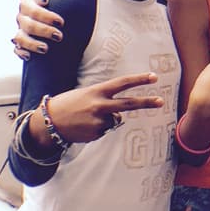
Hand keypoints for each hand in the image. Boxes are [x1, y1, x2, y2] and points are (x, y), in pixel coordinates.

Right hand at [12, 0, 63, 58]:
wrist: (51, 6)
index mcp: (28, 1)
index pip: (33, 8)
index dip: (46, 16)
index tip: (61, 22)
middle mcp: (22, 15)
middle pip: (28, 24)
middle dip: (43, 31)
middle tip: (59, 36)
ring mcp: (20, 28)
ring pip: (20, 37)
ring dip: (32, 44)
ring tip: (46, 49)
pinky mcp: (20, 40)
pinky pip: (16, 48)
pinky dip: (21, 52)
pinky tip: (29, 57)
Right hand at [43, 72, 162, 143]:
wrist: (48, 122)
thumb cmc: (68, 105)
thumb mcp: (86, 94)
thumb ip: (104, 100)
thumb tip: (120, 116)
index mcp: (97, 91)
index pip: (122, 83)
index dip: (139, 80)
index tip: (154, 77)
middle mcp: (100, 105)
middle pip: (129, 104)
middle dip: (146, 102)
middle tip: (161, 101)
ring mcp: (99, 121)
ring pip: (114, 120)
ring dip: (105, 120)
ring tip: (87, 118)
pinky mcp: (96, 133)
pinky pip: (104, 130)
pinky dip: (97, 128)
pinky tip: (84, 126)